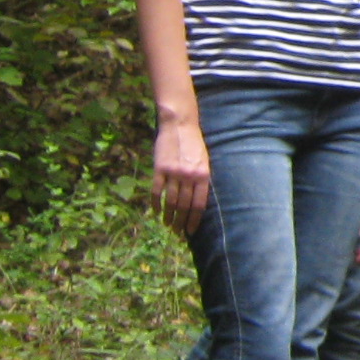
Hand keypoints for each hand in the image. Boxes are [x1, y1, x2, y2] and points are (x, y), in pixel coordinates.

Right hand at [153, 117, 210, 237]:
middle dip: (181, 222)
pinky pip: (156, 191)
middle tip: (177, 232)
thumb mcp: (204, 162)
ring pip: (170, 201)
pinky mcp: (159, 169)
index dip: (194, 220)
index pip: (199, 204)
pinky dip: (155, 204)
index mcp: (203, 175)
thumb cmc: (194, 145)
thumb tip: (197, 203)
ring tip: (167, 225)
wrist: (180, 126)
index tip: (190, 231)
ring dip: (168, 216)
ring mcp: (173, 173)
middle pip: (184, 206)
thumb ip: (201, 181)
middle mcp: (189, 176)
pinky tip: (155, 212)